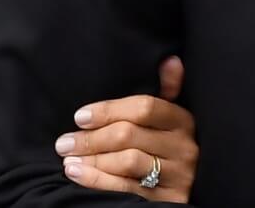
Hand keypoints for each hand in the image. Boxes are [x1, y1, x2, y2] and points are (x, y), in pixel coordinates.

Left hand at [58, 57, 196, 201]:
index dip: (108, 110)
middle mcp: (185, 147)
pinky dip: (98, 181)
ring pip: (128, 162)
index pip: (143, 107)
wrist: (191, 188)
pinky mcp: (169, 200)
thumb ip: (166, 90)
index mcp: (182, 120)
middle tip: (64, 142)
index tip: (79, 117)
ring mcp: (179, 175)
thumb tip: (170, 60)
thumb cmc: (167, 146)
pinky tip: (78, 174)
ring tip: (68, 159)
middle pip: (129, 135)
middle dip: (91, 139)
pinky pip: (128, 189)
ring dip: (92, 160)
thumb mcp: (170, 119)